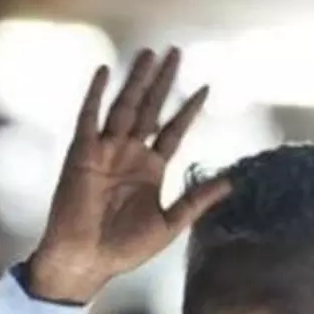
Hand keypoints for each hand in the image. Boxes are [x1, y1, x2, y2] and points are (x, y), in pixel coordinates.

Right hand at [27, 47, 229, 303]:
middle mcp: (129, 155)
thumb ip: (196, 200)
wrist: (86, 261)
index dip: (188, 110)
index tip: (205, 86)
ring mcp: (105, 151)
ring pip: (124, 106)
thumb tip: (231, 182)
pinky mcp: (82, 153)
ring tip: (149, 53)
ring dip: (136, 80)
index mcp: (150, 171)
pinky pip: (89, 117)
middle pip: (150, 109)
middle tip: (175, 52)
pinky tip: (105, 71)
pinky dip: (95, 94)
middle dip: (163, 82)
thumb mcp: (169, 225)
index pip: (173, 131)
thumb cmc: (124, 250)